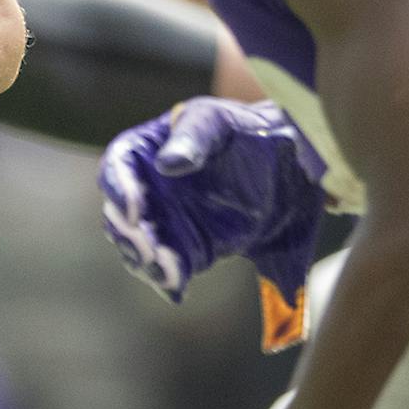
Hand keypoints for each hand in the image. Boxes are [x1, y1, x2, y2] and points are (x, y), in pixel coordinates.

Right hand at [98, 99, 326, 349]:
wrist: (291, 162)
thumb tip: (167, 163)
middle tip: (149, 250)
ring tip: (170, 271)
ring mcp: (168, 220)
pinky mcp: (190, 248)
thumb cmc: (247, 128)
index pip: (118, 166)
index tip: (133, 211)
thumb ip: (193, 136)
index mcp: (147, 148)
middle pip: (121, 215)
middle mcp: (149, 187)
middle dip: (130, 236)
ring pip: (139, 246)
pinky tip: (178, 288)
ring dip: (147, 261)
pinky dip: (169, 279)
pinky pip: (169, 267)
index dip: (118, 188)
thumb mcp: (219, 121)